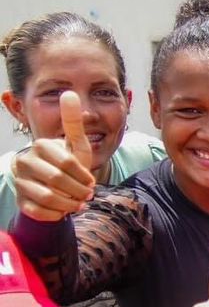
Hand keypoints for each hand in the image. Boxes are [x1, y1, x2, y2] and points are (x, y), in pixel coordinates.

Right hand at [11, 91, 95, 220]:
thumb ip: (74, 122)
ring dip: (69, 204)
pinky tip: (63, 210)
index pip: (68, 163)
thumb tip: (70, 92)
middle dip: (78, 191)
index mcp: (41, 145)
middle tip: (86, 195)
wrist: (56, 187)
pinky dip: (57, 214)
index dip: (84, 176)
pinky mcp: (20, 200)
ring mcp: (20, 181)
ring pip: (48, 197)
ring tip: (77, 202)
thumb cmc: (69, 165)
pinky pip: (40, 211)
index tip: (91, 181)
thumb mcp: (77, 145)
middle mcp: (25, 161)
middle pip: (58, 181)